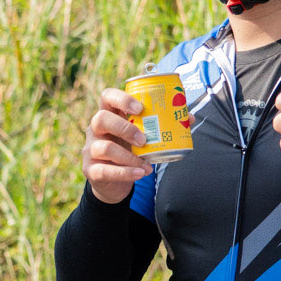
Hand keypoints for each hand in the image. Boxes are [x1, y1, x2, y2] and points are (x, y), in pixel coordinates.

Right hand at [82, 88, 152, 202]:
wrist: (114, 182)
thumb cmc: (130, 151)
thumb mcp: (142, 137)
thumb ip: (161, 126)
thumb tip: (189, 117)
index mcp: (109, 115)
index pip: (107, 97)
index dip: (122, 99)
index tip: (141, 108)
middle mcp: (96, 130)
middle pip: (101, 118)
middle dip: (125, 128)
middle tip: (144, 139)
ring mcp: (91, 150)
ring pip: (104, 147)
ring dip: (128, 156)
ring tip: (146, 163)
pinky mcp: (91, 170)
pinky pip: (104, 170)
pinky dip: (125, 173)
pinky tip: (140, 173)